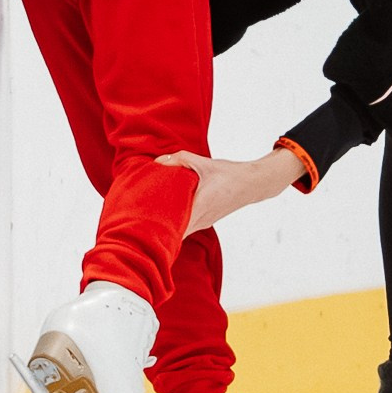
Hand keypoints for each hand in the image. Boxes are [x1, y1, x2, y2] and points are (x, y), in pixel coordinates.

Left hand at [157, 147, 306, 233]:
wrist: (252, 184)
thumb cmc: (229, 174)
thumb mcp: (204, 163)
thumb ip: (180, 159)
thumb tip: (158, 162)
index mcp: (199, 207)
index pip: (174, 227)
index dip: (157, 229)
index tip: (142, 227)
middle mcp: (201, 220)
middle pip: (174, 234)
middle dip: (157, 230)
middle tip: (139, 224)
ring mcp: (204, 222)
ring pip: (180, 232)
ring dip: (167, 228)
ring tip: (149, 221)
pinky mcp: (206, 220)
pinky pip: (187, 227)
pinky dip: (177, 224)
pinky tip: (167, 216)